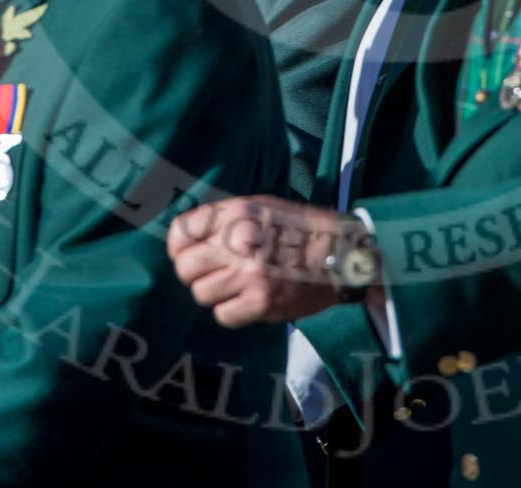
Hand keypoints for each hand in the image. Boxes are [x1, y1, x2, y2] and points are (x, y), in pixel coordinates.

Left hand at [169, 195, 362, 327]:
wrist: (341, 253)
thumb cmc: (298, 227)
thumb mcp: (260, 206)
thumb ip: (223, 219)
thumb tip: (185, 241)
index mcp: (236, 213)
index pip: (180, 232)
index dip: (179, 248)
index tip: (188, 254)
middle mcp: (239, 241)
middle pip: (185, 268)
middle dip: (196, 273)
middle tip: (216, 273)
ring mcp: (250, 274)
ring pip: (201, 294)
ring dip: (216, 293)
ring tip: (236, 286)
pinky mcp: (261, 303)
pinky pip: (223, 315)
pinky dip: (232, 312)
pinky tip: (248, 301)